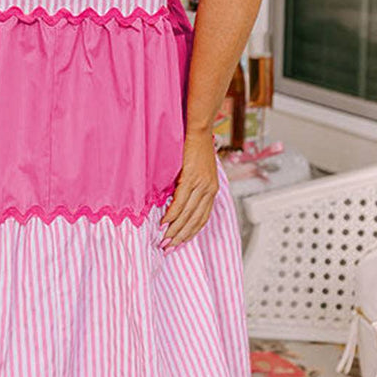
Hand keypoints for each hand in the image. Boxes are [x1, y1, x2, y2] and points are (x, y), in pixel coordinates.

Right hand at [158, 128, 218, 251]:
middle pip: (194, 220)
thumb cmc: (195, 147)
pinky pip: (180, 200)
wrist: (199, 128)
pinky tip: (164, 222)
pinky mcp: (191, 177)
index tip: (178, 243)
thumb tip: (177, 200)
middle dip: (181, 237)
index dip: (190, 233)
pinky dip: (172, 213)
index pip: (202, 219)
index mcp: (212, 189)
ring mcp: (201, 184)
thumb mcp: (197, 170)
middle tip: (168, 248)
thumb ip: (191, 186)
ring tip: (164, 240)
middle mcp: (209, 189)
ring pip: (187, 213)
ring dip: (175, 229)